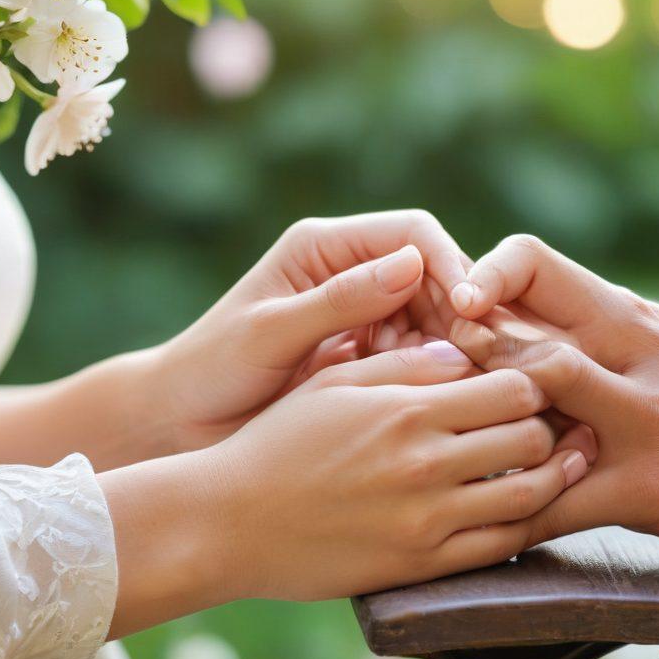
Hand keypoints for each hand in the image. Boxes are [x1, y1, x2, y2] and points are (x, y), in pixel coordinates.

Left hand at [146, 210, 473, 453]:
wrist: (181, 424)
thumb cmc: (211, 371)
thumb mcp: (270, 333)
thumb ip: (338, 301)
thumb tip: (413, 265)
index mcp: (324, 247)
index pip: (412, 234)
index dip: (449, 263)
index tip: (469, 307)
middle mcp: (350, 273)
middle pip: (434, 277)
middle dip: (458, 312)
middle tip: (476, 357)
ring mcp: (363, 317)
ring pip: (434, 320)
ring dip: (449, 347)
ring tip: (452, 383)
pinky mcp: (369, 358)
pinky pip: (419, 358)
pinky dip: (434, 376)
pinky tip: (436, 400)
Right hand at [187, 341, 589, 602]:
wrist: (227, 523)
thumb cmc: (277, 443)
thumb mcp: (336, 383)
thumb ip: (407, 365)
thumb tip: (469, 353)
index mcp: (408, 408)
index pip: (514, 387)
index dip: (536, 381)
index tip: (535, 383)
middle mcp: (426, 463)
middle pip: (533, 437)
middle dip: (552, 426)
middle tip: (559, 423)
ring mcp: (427, 520)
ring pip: (529, 496)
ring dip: (554, 477)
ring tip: (561, 465)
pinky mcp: (420, 566)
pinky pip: (498, 547)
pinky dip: (525, 526)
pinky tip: (528, 511)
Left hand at [446, 235, 658, 564]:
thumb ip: (602, 344)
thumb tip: (519, 339)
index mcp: (631, 317)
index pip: (535, 261)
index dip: (478, 277)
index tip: (449, 311)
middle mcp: (633, 354)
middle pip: (518, 324)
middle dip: (454, 353)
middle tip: (407, 383)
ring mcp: (643, 419)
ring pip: (536, 393)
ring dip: (475, 421)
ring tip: (430, 451)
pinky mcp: (651, 488)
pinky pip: (558, 503)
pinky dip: (508, 520)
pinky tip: (471, 535)